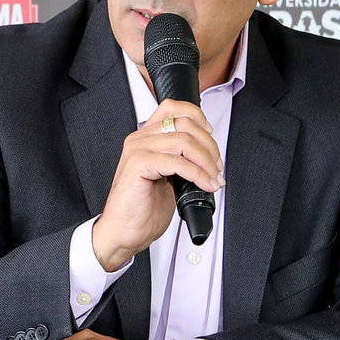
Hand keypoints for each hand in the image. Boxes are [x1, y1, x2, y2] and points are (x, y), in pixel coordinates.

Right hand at [90, 99, 222, 271]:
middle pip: (184, 123)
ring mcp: (137, 150)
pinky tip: (205, 185)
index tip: (210, 136)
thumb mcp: (168, 177)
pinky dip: (198, 174)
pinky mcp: (138, 165)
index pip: (173, 107)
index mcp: (145, 138)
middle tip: (217, 168)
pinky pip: (177, 161)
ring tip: (213, 179)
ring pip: (184, 140)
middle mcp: (139, 139)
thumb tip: (209, 154)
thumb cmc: (143, 209)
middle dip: (210, 146)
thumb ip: (181, 159)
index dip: (198, 116)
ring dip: (207, 161)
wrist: (123, 232)